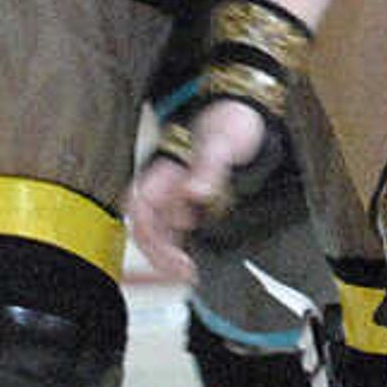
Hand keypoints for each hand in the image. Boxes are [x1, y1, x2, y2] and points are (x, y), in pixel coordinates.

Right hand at [124, 94, 273, 280]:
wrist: (246, 113)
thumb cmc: (230, 122)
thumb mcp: (222, 141)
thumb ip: (208, 167)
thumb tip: (194, 192)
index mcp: (164, 170)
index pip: (141, 208)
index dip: (152, 236)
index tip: (176, 257)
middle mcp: (165, 186)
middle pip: (148, 227)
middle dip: (160, 255)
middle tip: (184, 274)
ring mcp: (176, 196)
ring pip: (161, 232)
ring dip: (170, 255)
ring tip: (189, 274)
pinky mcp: (192, 203)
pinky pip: (179, 230)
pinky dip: (184, 248)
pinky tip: (195, 261)